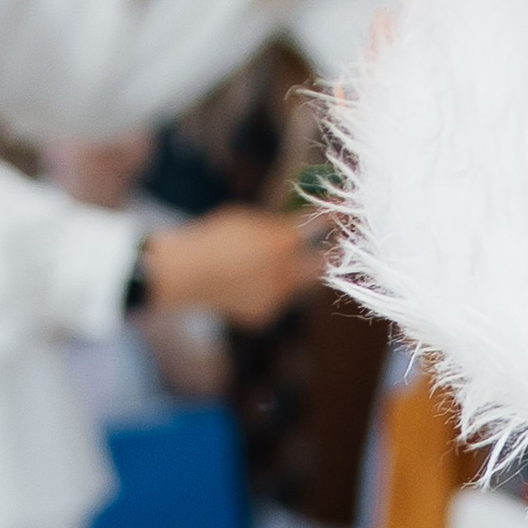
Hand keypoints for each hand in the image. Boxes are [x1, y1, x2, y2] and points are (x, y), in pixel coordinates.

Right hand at [140, 203, 332, 327]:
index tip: (340, 212)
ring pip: (297, 287)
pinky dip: (270, 292)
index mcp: (280, 241)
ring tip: (275, 263)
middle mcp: (285, 273)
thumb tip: (295, 228)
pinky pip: (276, 301)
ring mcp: (275, 298)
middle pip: (319, 266)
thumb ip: (275, 227)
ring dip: (295, 275)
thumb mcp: (247, 220)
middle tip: (333, 248)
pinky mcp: (264, 315)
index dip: (331, 217)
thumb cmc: (214, 237)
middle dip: (328, 257)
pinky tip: (249, 283)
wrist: (187, 273)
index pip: (315, 226)